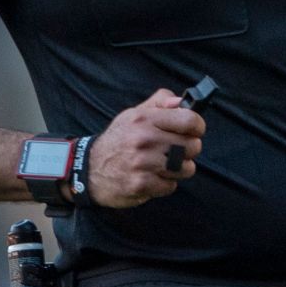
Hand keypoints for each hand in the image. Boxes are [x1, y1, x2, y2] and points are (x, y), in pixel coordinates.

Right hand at [87, 89, 205, 207]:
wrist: (88, 169)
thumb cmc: (117, 140)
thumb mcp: (133, 114)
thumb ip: (159, 103)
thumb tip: (182, 101)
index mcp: (145, 119)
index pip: (189, 121)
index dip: (197, 127)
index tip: (194, 131)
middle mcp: (144, 139)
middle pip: (193, 146)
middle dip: (188, 151)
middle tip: (174, 151)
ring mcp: (143, 163)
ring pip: (186, 168)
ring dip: (178, 169)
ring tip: (162, 165)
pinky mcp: (141, 185)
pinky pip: (171, 186)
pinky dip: (164, 184)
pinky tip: (151, 177)